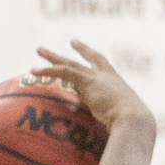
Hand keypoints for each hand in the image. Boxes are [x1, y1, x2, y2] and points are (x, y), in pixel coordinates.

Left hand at [32, 39, 154, 128]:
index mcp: (114, 81)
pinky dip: (48, 71)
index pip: (101, 63)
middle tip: (68, 42)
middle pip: (85, 59)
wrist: (131, 117)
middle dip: (75, 50)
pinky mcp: (86, 81)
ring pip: (69, 64)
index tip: (80, 46)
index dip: (90, 54)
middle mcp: (105, 75)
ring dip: (52, 58)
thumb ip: (100, 112)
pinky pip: (63, 72)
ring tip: (38, 49)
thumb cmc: (126, 122)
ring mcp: (96, 77)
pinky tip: (33, 71)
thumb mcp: (114, 114)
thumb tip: (87, 119)